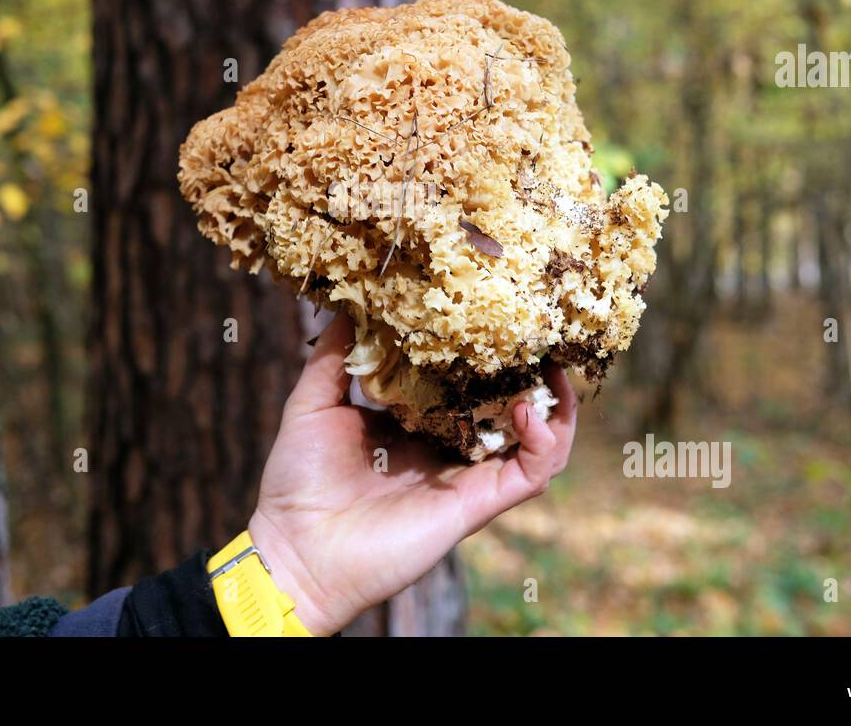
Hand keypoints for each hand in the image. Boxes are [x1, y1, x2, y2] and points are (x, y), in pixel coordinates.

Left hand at [247, 311, 578, 634]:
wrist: (295, 548)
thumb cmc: (298, 480)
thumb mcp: (313, 403)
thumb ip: (334, 357)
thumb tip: (348, 303)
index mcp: (417, 424)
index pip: (467, 382)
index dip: (487, 353)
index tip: (495, 313)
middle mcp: (449, 449)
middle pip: (512, 408)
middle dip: (535, 373)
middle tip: (542, 334)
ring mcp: (467, 477)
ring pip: (537, 442)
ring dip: (555, 406)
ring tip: (556, 369)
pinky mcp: (477, 504)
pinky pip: (531, 475)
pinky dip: (546, 444)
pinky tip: (530, 413)